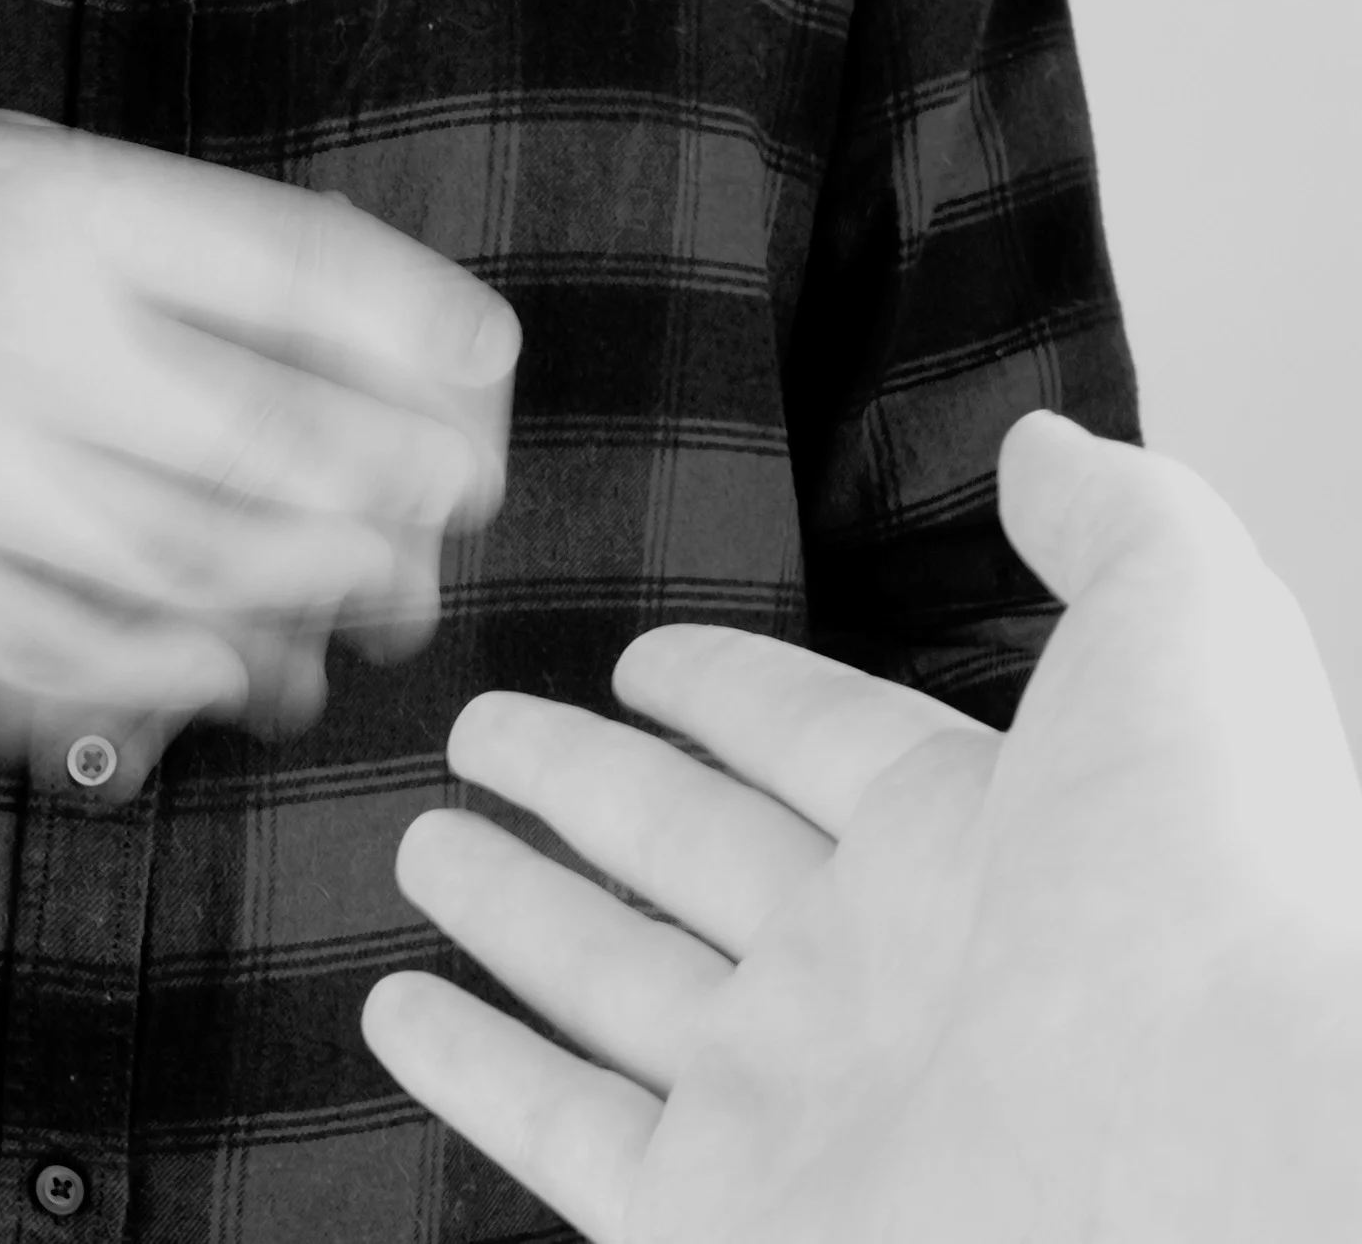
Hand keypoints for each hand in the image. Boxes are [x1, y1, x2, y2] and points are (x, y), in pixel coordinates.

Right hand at [0, 95, 515, 787]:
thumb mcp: (17, 161)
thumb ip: (165, 243)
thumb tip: (350, 336)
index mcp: (56, 212)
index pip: (290, 272)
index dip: (417, 329)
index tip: (481, 366)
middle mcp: (12, 344)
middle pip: (264, 447)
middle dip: (394, 494)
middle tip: (452, 508)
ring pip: (179, 568)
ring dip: (305, 600)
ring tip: (371, 601)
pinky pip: (61, 653)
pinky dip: (169, 675)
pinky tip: (233, 669)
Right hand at [364, 412, 1361, 1242]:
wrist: (1206, 1172)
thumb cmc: (1212, 914)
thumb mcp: (1183, 652)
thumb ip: (1119, 532)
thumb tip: (1043, 447)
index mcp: (970, 842)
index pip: (810, 743)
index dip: (725, 693)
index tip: (642, 659)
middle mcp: (870, 972)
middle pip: (683, 850)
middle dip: (578, 783)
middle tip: (484, 732)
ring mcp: (786, 1101)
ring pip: (608, 982)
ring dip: (510, 912)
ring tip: (422, 847)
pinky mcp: (712, 1216)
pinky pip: (559, 1129)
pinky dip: (472, 1071)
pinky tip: (402, 1010)